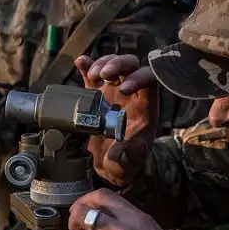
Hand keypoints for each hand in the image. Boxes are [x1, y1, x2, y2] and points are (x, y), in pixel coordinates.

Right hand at [75, 54, 159, 186]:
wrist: (107, 167)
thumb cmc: (124, 163)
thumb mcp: (130, 162)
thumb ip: (133, 154)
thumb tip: (134, 143)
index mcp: (145, 106)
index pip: (149, 80)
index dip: (138, 78)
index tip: (122, 89)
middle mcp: (131, 94)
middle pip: (131, 66)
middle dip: (118, 64)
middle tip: (103, 75)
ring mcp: (112, 91)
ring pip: (112, 64)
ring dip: (101, 63)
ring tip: (91, 75)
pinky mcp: (95, 94)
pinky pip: (91, 73)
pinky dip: (86, 64)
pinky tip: (79, 62)